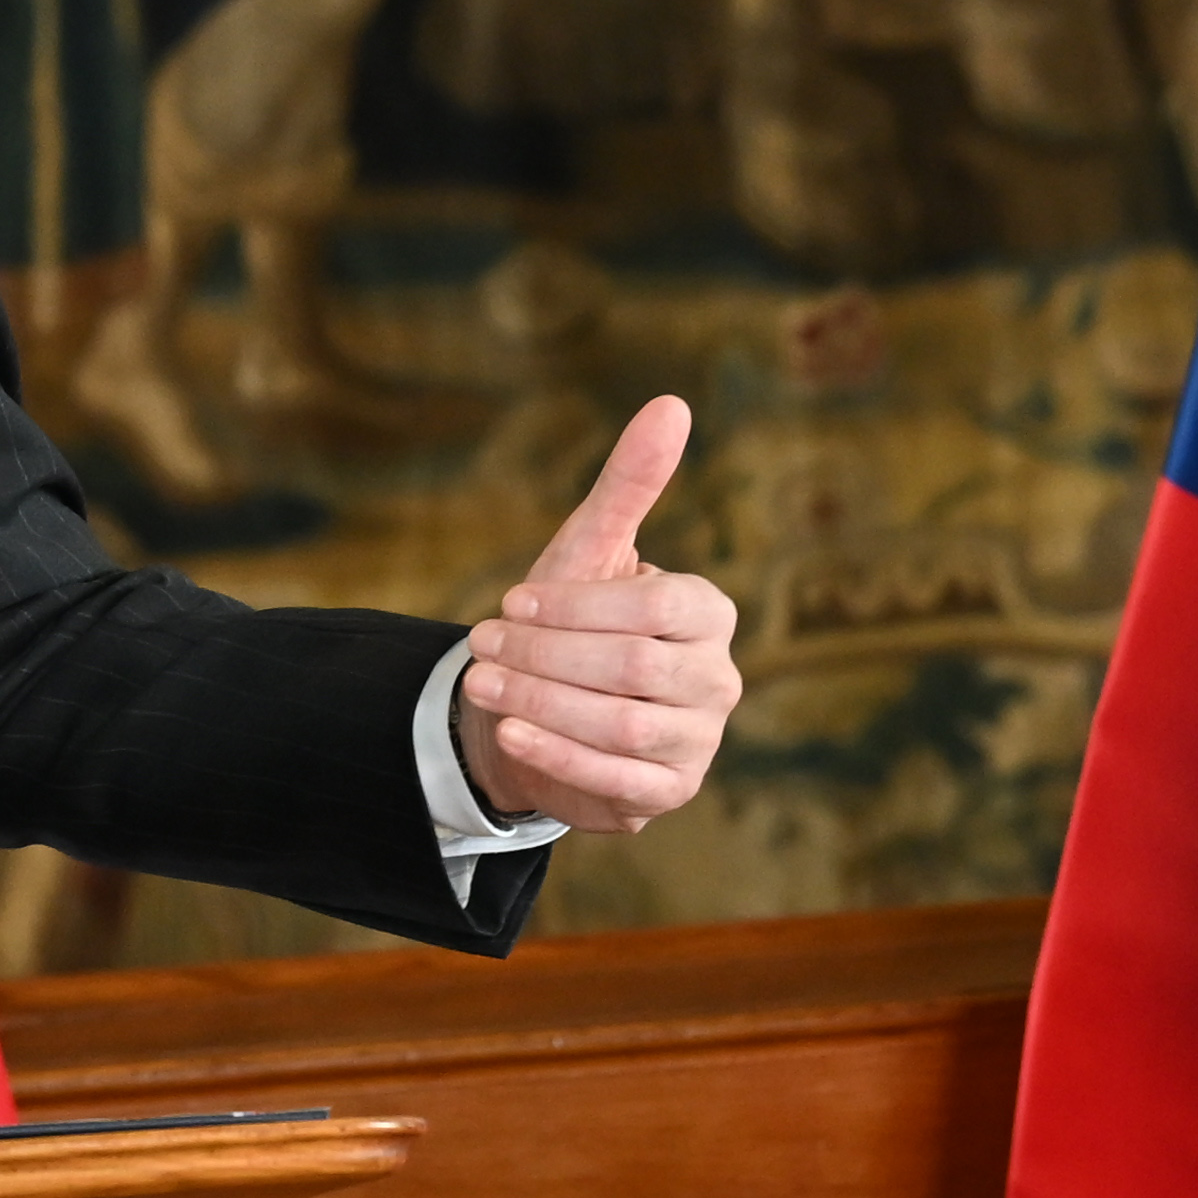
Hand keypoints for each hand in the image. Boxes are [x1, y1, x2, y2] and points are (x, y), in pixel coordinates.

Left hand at [455, 396, 741, 833]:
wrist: (543, 706)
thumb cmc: (571, 618)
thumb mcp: (592, 548)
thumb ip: (632, 482)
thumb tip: (672, 402)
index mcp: (708, 614)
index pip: (654, 607)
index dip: (576, 606)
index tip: (511, 600)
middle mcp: (717, 680)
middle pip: (632, 667)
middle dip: (546, 655)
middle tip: (480, 645)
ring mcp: (698, 743)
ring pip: (621, 725)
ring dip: (541, 704)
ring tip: (482, 684)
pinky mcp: (667, 794)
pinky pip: (615, 780)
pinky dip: (557, 758)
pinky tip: (510, 734)